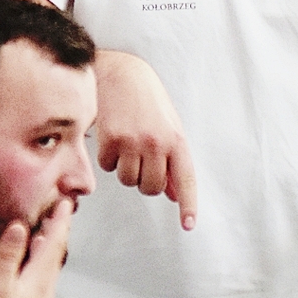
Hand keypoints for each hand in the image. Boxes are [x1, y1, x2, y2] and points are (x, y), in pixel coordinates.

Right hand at [0, 201, 71, 297]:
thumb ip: (9, 255)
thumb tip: (19, 229)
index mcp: (39, 279)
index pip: (54, 242)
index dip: (61, 221)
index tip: (67, 204)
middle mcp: (45, 289)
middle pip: (56, 253)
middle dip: (58, 231)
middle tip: (61, 213)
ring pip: (50, 266)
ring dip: (50, 246)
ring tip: (47, 232)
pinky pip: (43, 278)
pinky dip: (42, 262)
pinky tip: (33, 265)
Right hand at [95, 50, 197, 229]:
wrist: (121, 73)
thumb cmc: (147, 100)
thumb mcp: (169, 127)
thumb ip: (173, 161)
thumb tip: (174, 194)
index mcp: (176, 140)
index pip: (185, 179)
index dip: (188, 204)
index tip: (188, 224)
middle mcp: (156, 143)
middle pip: (152, 188)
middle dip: (147, 182)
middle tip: (143, 162)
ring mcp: (132, 142)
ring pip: (130, 182)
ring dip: (127, 171)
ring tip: (128, 147)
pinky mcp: (110, 140)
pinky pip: (109, 168)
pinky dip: (110, 159)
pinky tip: (114, 139)